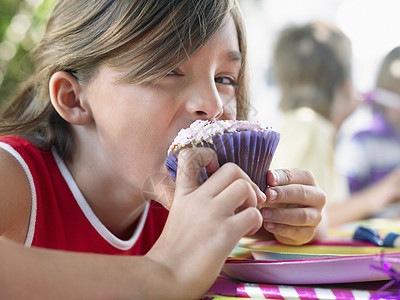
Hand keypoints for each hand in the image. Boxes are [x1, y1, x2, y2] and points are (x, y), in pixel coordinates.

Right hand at [147, 148, 265, 296]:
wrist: (165, 277)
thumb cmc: (175, 252)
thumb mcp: (179, 216)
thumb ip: (195, 203)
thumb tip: (220, 198)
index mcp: (184, 194)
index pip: (189, 156)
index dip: (209, 156)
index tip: (217, 171)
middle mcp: (197, 199)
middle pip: (231, 168)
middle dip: (246, 181)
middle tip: (246, 199)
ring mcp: (211, 214)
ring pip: (244, 186)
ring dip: (253, 200)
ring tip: (247, 215)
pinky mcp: (224, 232)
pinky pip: (254, 214)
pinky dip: (257, 222)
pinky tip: (246, 232)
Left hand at [259, 168, 325, 244]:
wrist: (290, 218)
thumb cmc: (280, 195)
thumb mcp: (277, 185)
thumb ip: (273, 180)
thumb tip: (269, 177)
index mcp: (309, 180)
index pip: (298, 175)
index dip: (283, 177)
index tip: (268, 178)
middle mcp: (317, 197)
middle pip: (302, 193)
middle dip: (283, 194)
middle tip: (267, 195)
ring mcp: (316, 217)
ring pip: (302, 215)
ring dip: (281, 214)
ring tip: (263, 213)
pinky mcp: (308, 233)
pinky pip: (296, 232)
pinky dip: (280, 228)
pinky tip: (267, 224)